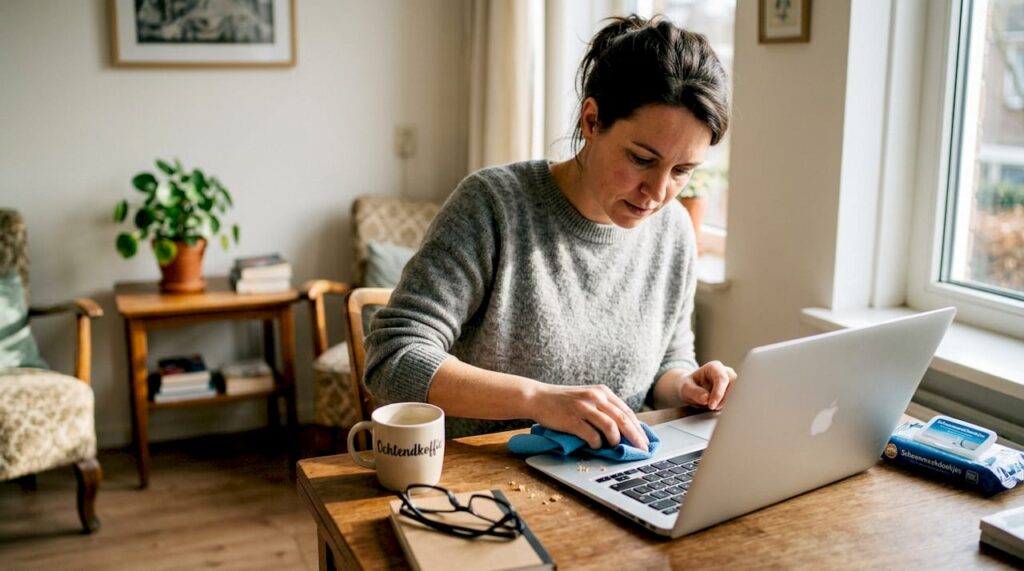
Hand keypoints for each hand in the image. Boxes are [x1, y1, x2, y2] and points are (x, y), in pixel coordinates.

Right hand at [526, 383, 647, 450]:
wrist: (539, 397)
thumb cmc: (564, 401)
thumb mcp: (587, 398)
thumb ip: (604, 409)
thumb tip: (624, 429)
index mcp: (602, 392)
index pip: (626, 411)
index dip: (638, 428)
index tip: (645, 441)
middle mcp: (596, 397)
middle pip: (623, 419)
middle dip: (635, 437)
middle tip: (642, 450)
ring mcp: (584, 407)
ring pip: (611, 426)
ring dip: (615, 440)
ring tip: (613, 447)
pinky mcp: (573, 419)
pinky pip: (592, 435)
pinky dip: (597, 444)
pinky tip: (595, 445)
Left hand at [679, 361, 735, 409]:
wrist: (691, 388)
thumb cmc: (689, 385)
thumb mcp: (686, 388)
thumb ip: (694, 392)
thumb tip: (706, 399)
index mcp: (714, 367)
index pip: (721, 378)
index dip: (718, 393)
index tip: (712, 405)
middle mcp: (725, 372)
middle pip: (733, 385)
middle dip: (723, 399)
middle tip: (712, 407)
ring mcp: (731, 381)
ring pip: (736, 394)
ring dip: (725, 403)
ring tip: (712, 406)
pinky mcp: (733, 391)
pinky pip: (735, 400)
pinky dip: (727, 406)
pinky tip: (718, 407)